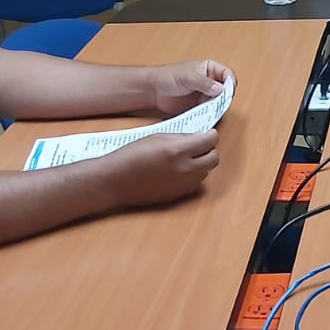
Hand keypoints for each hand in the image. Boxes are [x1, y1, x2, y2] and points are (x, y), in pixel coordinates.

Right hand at [97, 129, 220, 207]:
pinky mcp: (179, 195)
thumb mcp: (157, 137)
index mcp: (178, 151)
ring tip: (186, 157)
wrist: (116, 181)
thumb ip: (182, 137)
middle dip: (210, 150)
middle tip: (200, 145)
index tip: (208, 133)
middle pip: (214, 158)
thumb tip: (199, 137)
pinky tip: (179, 170)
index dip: (210, 135)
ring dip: (202, 163)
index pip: (209, 141)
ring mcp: (183, 185)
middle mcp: (185, 169)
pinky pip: (195, 183)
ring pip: (206, 172)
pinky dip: (193, 175)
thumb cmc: (131, 156)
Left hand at [148, 60, 233, 115]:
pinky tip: (205, 116)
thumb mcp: (188, 77)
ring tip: (211, 111)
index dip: (230, 83)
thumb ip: (204, 83)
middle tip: (219, 104)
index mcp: (210, 68)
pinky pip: (210, 110)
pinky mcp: (200, 106)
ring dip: (217, 107)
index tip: (227, 92)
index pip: (227, 74)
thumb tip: (220, 88)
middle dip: (224, 98)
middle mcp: (210, 81)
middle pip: (226, 90)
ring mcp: (206, 94)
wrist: (153, 90)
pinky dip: (210, 114)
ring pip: (219, 102)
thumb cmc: (168, 76)